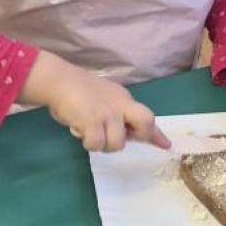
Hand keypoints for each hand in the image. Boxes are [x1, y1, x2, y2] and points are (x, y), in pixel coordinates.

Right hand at [19, 51, 170, 151]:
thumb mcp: (105, 99)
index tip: (166, 145)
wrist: (58, 80)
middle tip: (123, 137)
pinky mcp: (92, 121)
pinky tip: (81, 133)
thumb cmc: (78, 90)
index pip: (146, 116)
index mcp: (124, 99)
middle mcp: (120, 105)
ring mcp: (108, 113)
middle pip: (145, 122)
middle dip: (140, 135)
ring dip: (103, 144)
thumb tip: (128, 133)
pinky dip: (88, 143)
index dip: (156, 134)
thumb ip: (118, 113)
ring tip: (91, 134)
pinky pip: (96, 144)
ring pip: (117, 143)